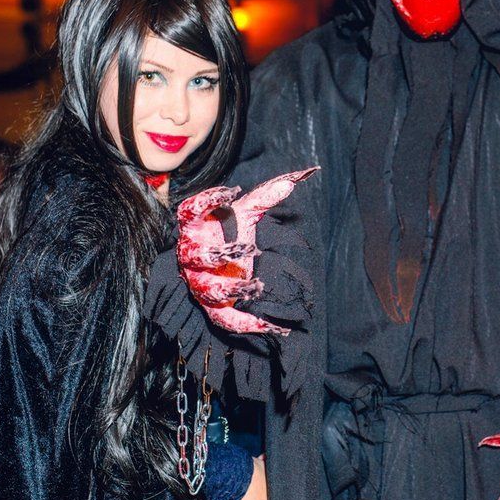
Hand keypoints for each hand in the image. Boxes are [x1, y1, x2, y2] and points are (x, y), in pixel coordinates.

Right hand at [177, 168, 317, 333]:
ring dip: (234, 288)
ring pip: (210, 291)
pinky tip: (273, 327)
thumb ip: (268, 195)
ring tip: (257, 286)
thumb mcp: (246, 212)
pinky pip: (226, 319)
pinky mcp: (214, 307)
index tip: (232, 192)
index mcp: (196, 226)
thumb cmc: (227, 230)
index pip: (191, 209)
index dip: (209, 200)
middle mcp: (192, 255)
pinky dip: (247, 325)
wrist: (216, 266)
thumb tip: (307, 173)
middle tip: (249, 248)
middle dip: (223, 253)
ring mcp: (201, 283)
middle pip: (199, 256)